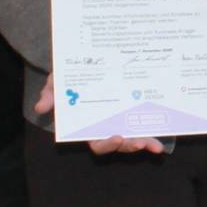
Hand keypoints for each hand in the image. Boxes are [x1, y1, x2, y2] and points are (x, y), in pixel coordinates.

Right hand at [33, 74, 165, 152]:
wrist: (87, 59)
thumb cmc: (71, 75)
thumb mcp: (58, 81)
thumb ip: (51, 93)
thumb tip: (40, 106)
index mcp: (90, 125)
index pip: (98, 143)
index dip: (107, 144)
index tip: (117, 137)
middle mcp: (109, 126)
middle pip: (121, 144)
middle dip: (131, 146)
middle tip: (140, 143)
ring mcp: (124, 119)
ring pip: (135, 138)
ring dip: (145, 142)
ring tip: (155, 145)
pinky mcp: (136, 110)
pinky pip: (146, 123)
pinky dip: (155, 130)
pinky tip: (165, 132)